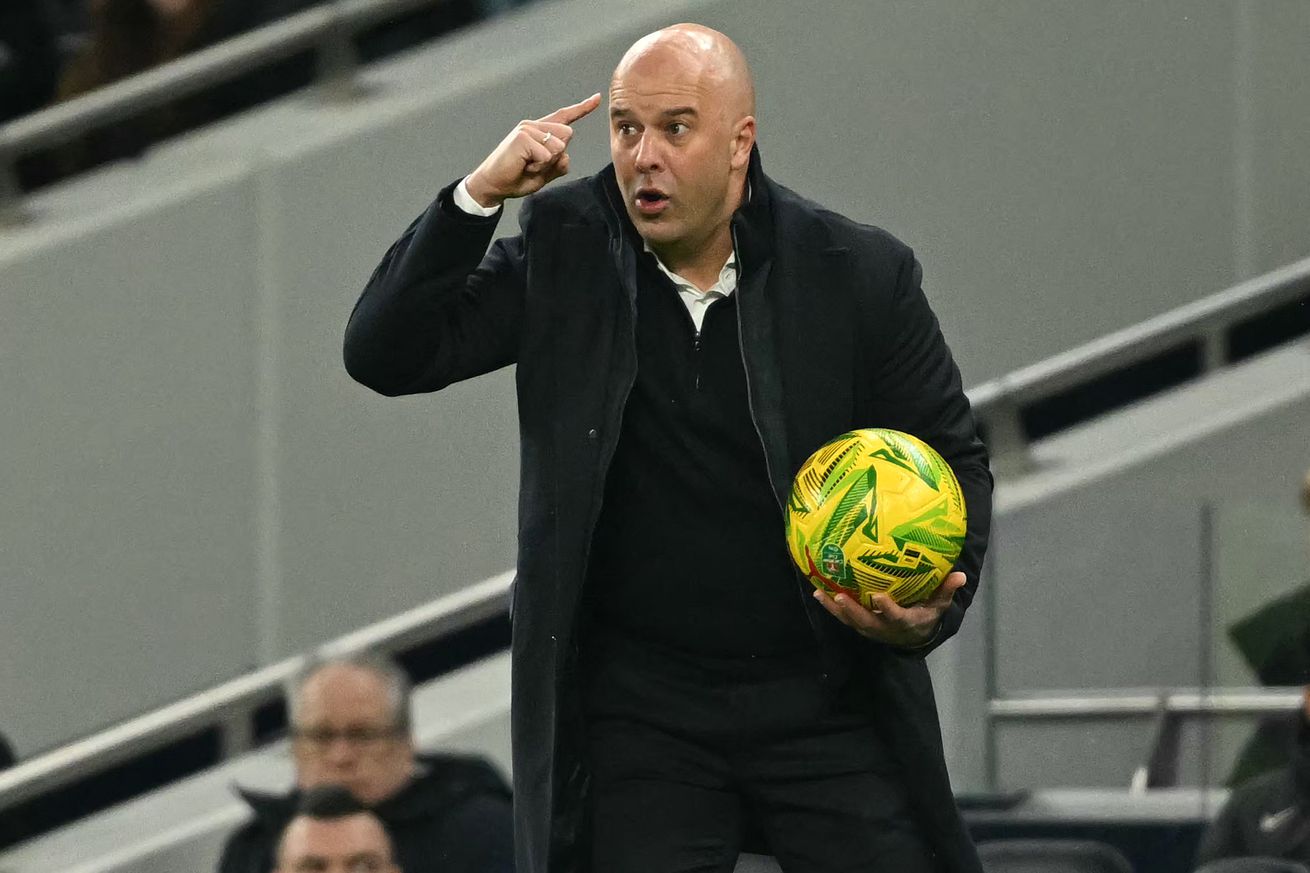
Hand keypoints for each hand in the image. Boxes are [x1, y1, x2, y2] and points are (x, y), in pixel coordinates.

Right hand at [464, 93, 601, 208]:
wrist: (493, 185)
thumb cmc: (516, 178)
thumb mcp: (544, 173)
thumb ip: (558, 164)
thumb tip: (565, 155)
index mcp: (540, 132)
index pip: (564, 117)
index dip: (582, 108)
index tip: (597, 98)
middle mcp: (534, 126)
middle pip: (567, 136)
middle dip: (557, 156)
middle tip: (535, 165)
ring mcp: (528, 129)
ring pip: (558, 147)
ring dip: (546, 163)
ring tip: (528, 165)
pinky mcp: (522, 137)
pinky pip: (547, 154)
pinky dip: (538, 166)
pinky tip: (523, 165)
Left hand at [812, 571, 965, 647]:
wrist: (913, 637)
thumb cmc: (925, 615)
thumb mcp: (939, 606)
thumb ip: (946, 591)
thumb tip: (961, 575)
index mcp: (905, 622)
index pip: (896, 618)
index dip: (887, 609)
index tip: (879, 597)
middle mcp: (884, 628)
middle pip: (866, 622)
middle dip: (852, 611)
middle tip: (839, 597)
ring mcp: (870, 629)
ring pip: (850, 621)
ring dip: (835, 609)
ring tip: (820, 593)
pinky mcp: (860, 626)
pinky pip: (844, 617)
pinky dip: (831, 607)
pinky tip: (819, 592)